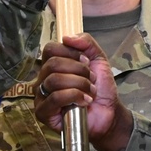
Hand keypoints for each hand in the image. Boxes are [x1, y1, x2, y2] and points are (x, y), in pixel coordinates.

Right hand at [34, 33, 133, 150]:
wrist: (109, 112)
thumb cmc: (100, 88)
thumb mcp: (98, 59)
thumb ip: (86, 42)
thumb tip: (66, 37)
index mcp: (53, 65)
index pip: (50, 49)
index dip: (72, 53)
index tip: (86, 62)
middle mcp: (44, 79)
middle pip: (53, 64)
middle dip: (78, 70)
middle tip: (91, 79)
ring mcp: (41, 96)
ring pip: (54, 80)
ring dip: (79, 84)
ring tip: (89, 91)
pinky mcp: (43, 113)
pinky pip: (54, 98)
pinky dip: (73, 96)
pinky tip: (84, 101)